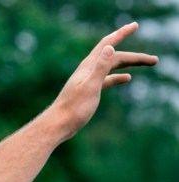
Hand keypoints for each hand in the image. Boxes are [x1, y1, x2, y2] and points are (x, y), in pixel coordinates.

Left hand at [51, 22, 158, 139]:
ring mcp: (88, 80)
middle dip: (134, 57)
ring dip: (129, 65)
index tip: (134, 26)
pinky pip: (106, 79)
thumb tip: (110, 47)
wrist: (59, 124)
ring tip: (146, 64)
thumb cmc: (73, 108)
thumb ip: (100, 67)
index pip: (107, 44)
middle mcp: (88, 70)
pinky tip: (127, 79)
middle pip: (114, 57)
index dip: (121, 34)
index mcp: (89, 66)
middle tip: (153, 60)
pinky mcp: (88, 91)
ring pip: (112, 67)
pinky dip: (117, 77)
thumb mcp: (90, 87)